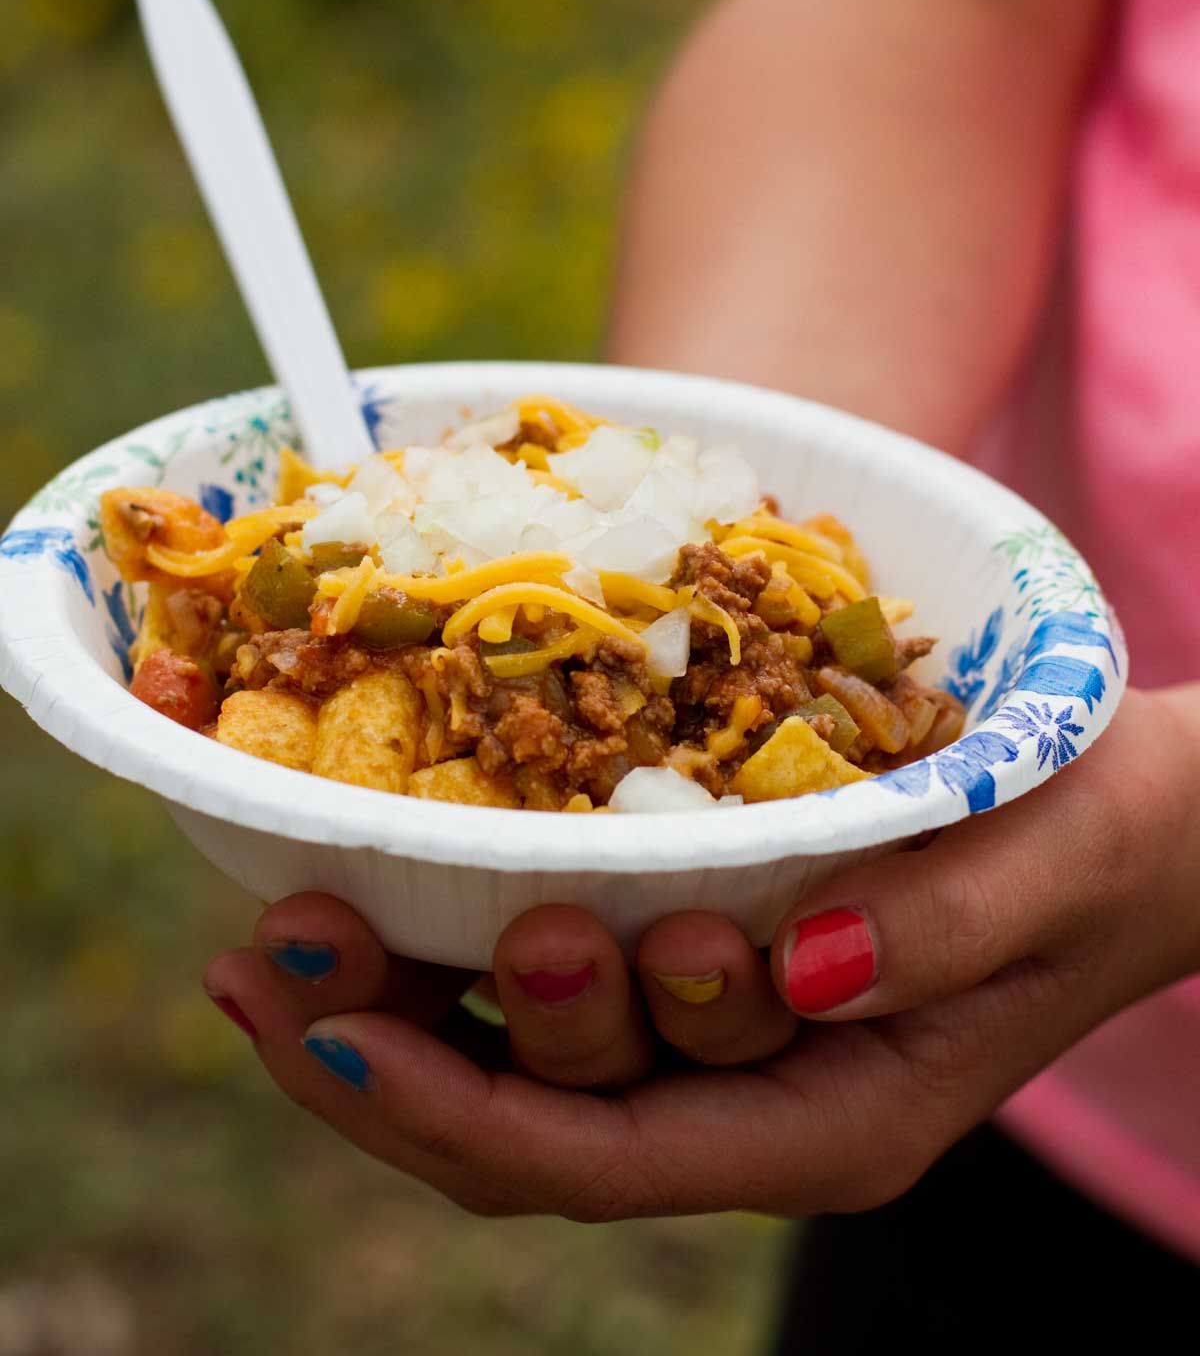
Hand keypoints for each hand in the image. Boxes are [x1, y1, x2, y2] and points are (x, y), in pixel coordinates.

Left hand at [202, 685, 1199, 1220]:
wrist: (1135, 823)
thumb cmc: (1103, 834)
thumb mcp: (1047, 864)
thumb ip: (937, 929)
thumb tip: (788, 964)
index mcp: (833, 1117)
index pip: (605, 1157)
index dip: (453, 1103)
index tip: (328, 1022)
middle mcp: (756, 1102)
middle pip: (531, 1134)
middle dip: (388, 1054)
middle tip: (282, 945)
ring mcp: (721, 1049)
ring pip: (519, 1079)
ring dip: (391, 1010)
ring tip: (282, 925)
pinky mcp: (704, 974)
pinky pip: (549, 1005)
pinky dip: (448, 961)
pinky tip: (374, 892)